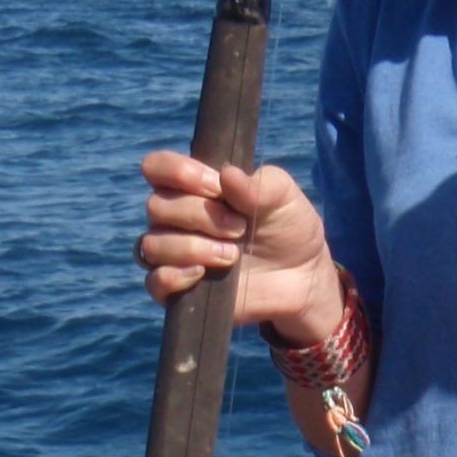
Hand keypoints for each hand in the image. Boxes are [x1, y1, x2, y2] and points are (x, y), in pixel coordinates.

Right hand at [135, 152, 343, 344]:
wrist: (303, 278)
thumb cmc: (288, 230)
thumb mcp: (285, 199)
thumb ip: (258, 184)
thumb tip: (226, 174)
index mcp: (193, 187)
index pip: (157, 167)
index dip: (177, 172)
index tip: (216, 186)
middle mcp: (176, 218)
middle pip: (156, 206)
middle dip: (200, 215)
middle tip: (239, 228)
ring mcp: (175, 254)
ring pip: (153, 244)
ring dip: (194, 248)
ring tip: (232, 255)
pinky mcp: (181, 289)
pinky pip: (154, 283)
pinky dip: (174, 277)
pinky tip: (202, 274)